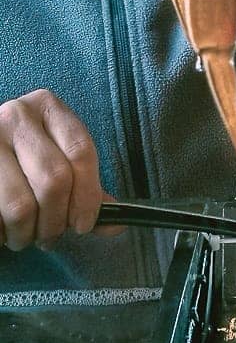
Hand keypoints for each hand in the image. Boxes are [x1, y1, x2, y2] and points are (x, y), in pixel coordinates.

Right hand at [0, 90, 119, 250]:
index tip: (84, 224)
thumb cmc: (23, 161)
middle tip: (51, 236)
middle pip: (54, 180)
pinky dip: (4, 234)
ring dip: (27, 233)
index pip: (80, 151)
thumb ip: (85, 191)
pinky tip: (5, 229)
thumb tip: (117, 226)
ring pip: (21, 206)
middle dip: (57, 221)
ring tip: (26, 235)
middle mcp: (17, 116)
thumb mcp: (56, 159)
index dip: (87, 196)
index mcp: (48, 107)